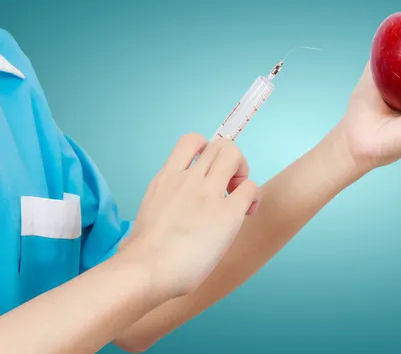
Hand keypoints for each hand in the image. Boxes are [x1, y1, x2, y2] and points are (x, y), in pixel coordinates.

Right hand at [121, 134, 260, 298]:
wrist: (145, 271)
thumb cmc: (137, 257)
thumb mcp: (140, 220)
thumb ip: (151, 216)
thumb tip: (136, 241)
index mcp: (166, 179)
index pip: (191, 140)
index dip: (207, 149)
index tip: (208, 172)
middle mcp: (188, 179)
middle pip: (221, 145)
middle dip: (232, 161)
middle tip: (229, 187)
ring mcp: (208, 194)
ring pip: (235, 156)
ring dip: (243, 173)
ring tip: (237, 197)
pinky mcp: (228, 214)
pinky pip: (251, 188)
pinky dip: (254, 197)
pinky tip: (246, 214)